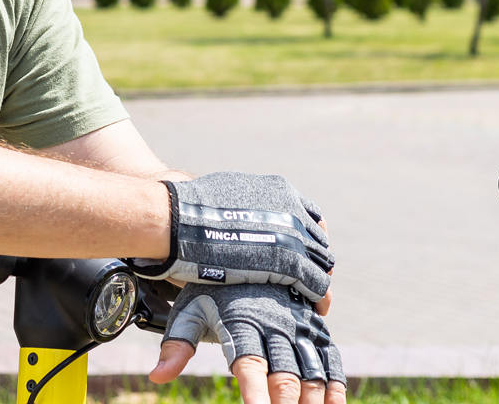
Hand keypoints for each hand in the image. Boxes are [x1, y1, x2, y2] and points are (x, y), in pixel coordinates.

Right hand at [130, 172, 332, 302]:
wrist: (176, 220)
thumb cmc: (191, 209)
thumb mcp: (230, 191)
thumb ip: (250, 202)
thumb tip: (244, 212)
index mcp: (280, 191)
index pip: (311, 218)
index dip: (308, 240)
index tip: (303, 255)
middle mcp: (292, 209)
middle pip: (319, 241)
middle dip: (315, 261)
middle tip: (307, 281)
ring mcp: (292, 235)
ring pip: (322, 263)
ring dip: (319, 280)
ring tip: (314, 298)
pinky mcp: (288, 262)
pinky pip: (317, 283)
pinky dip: (319, 297)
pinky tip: (316, 308)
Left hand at [149, 282, 344, 403]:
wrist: (242, 245)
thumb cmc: (211, 286)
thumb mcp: (190, 309)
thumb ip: (177, 344)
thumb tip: (157, 376)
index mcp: (242, 322)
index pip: (248, 364)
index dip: (254, 392)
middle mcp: (273, 324)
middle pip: (285, 375)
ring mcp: (297, 324)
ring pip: (312, 370)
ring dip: (314, 400)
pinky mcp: (313, 325)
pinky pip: (331, 357)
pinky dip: (336, 384)